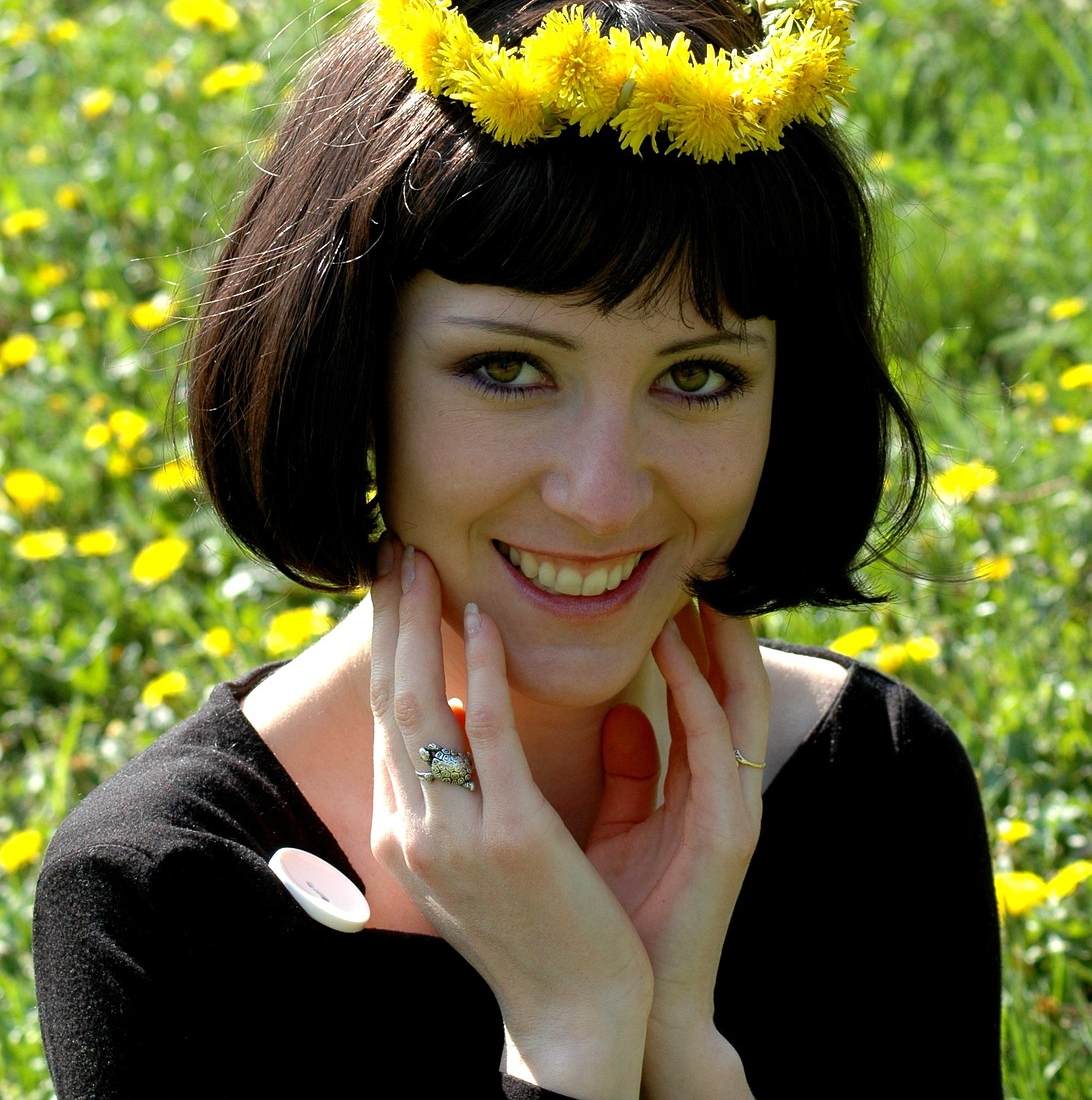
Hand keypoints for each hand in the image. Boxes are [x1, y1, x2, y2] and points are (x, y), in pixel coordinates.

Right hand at [368, 539, 652, 1098]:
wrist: (572, 1020)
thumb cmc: (536, 931)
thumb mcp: (478, 856)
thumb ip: (464, 788)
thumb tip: (465, 714)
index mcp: (404, 833)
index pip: (386, 722)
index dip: (384, 648)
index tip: (391, 590)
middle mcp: (412, 830)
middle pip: (389, 702)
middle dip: (387, 622)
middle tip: (391, 553)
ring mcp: (455, 836)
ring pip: (421, 707)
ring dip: (418, 627)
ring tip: (421, 563)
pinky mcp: (511, 836)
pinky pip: (488, 735)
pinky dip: (482, 671)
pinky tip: (484, 621)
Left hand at [585, 602, 767, 1094]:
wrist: (622, 1006)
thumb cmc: (616, 916)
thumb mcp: (619, 828)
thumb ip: (629, 770)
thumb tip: (625, 711)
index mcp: (696, 787)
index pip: (702, 688)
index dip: (693, 632)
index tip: (668, 576)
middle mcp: (723, 788)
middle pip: (729, 682)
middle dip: (715, 620)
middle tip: (695, 557)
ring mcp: (732, 807)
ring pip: (734, 701)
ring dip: (718, 638)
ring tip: (695, 577)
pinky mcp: (727, 832)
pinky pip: (714, 744)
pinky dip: (699, 689)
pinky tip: (678, 646)